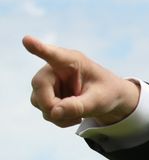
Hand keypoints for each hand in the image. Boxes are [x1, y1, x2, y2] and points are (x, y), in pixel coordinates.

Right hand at [23, 35, 139, 127]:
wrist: (110, 98)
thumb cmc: (107, 93)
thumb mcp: (99, 100)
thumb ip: (78, 106)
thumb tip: (53, 113)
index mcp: (73, 61)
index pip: (53, 54)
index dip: (39, 48)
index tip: (27, 40)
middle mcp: (55, 68)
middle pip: (39, 86)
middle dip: (52, 105)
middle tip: (75, 116)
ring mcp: (49, 82)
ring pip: (38, 101)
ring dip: (56, 115)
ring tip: (78, 116)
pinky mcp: (47, 94)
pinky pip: (44, 111)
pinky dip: (58, 119)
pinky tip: (73, 117)